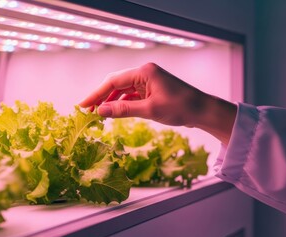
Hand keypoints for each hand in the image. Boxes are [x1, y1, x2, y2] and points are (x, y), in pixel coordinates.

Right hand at [79, 63, 236, 144]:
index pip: (113, 81)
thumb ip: (124, 110)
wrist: (202, 111)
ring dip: (111, 102)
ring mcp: (148, 81)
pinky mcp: (152, 90)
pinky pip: (132, 96)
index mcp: (144, 72)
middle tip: (86, 111)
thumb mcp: (150, 110)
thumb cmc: (180, 107)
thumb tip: (100, 112)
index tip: (83, 105)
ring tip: (97, 114)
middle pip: (116, 84)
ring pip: (123, 90)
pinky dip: (123, 104)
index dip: (96, 94)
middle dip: (101, 97)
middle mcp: (144, 73)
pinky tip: (113, 113)